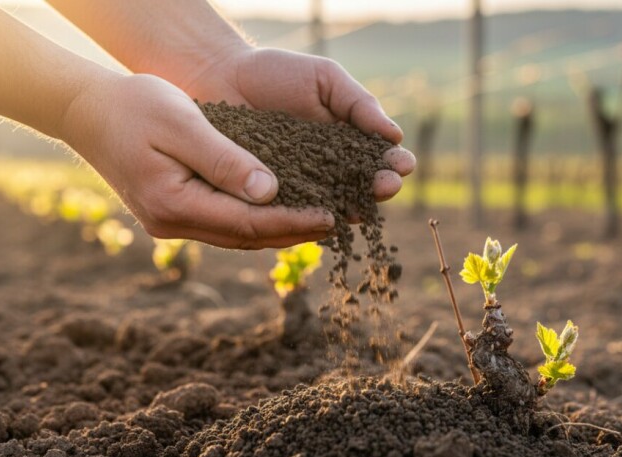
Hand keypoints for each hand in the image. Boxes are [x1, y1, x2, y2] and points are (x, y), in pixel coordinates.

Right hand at [60, 73, 335, 248]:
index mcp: (173, 204)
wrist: (86, 110)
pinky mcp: (172, 213)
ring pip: (236, 236)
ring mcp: (169, 223)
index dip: (293, 222)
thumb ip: (224, 160)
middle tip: (335, 223)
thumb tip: (270, 191)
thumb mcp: (182, 123)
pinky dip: (256, 222)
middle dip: (292, 232)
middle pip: (245, 238)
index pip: (247, 223)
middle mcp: (171, 223)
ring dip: (277, 232)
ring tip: (317, 223)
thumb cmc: (134, 105)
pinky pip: (224, 225)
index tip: (330, 216)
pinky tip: (280, 212)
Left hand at [181, 47, 415, 200]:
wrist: (220, 78)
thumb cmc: (275, 73)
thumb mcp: (325, 79)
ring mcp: (302, 186)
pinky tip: (323, 217)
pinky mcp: (272, 198)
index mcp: (348, 140)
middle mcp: (330, 169)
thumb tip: (395, 135)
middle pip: (362, 186)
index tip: (401, 164)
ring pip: (333, 204)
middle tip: (387, 186)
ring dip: (350, 208)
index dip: (393, 163)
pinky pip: (293, 211)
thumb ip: (359, 103)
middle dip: (379, 188)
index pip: (378, 157)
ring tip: (361, 206)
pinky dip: (308, 217)